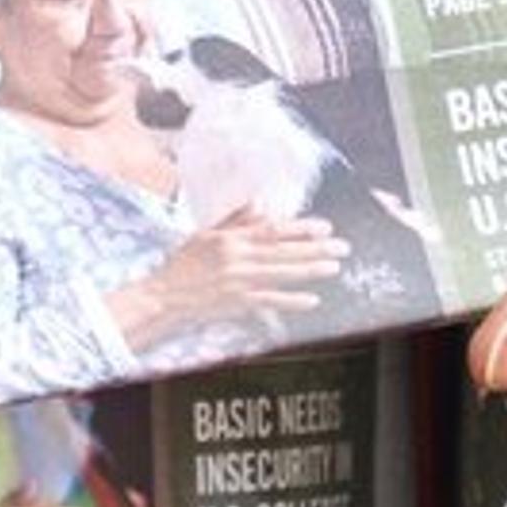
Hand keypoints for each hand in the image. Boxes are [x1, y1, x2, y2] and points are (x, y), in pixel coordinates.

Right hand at [127, 202, 342, 347]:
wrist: (165, 296)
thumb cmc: (183, 265)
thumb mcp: (206, 235)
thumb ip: (235, 220)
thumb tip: (259, 203)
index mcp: (230, 238)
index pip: (272, 229)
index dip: (300, 228)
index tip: (324, 226)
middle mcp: (237, 257)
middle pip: (283, 251)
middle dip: (315, 248)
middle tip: (341, 247)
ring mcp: (239, 281)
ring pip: (282, 274)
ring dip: (310, 271)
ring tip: (333, 268)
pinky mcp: (238, 303)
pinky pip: (271, 301)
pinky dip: (292, 301)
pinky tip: (312, 300)